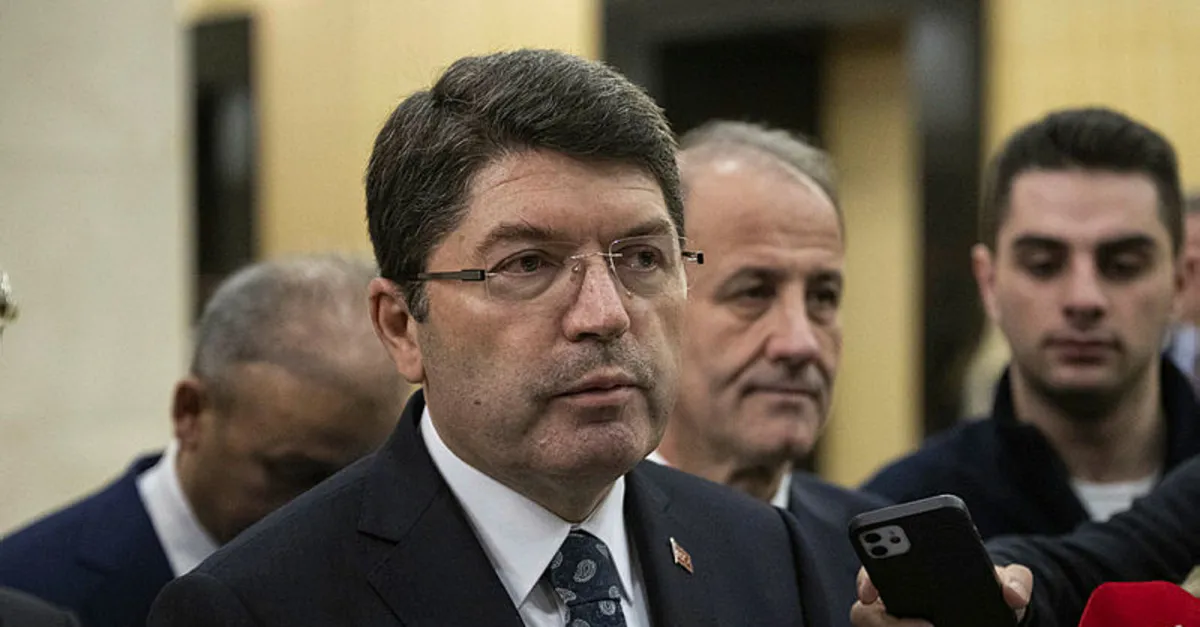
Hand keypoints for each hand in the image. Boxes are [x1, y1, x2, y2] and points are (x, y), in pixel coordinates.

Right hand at [848, 564, 1032, 625]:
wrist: (991, 614)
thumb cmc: (988, 588)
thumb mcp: (1004, 579)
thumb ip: (1015, 579)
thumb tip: (1013, 595)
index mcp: (905, 570)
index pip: (870, 572)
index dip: (864, 581)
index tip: (871, 593)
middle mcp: (891, 602)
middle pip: (867, 614)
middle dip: (891, 622)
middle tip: (928, 626)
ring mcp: (897, 623)